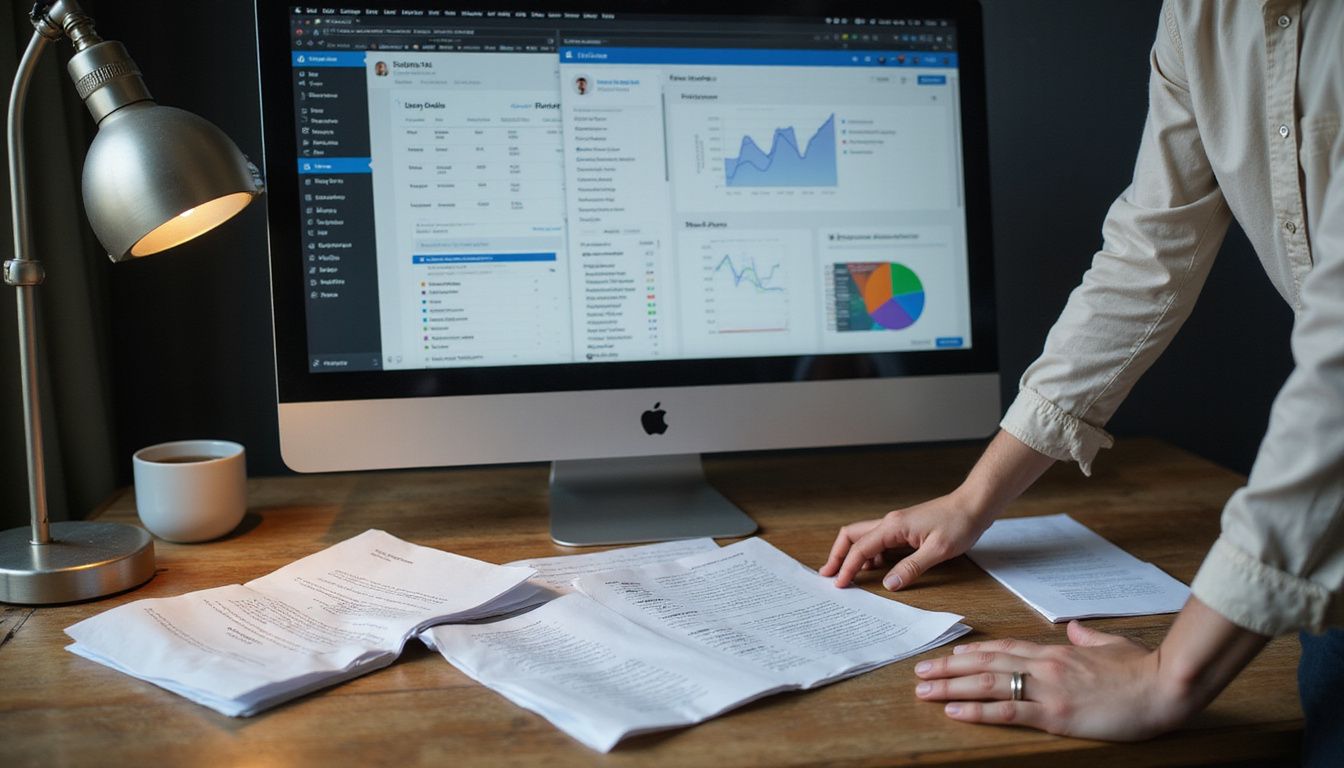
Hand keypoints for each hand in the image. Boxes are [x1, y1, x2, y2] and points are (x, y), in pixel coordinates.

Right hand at [818, 491, 992, 589]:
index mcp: (893, 526)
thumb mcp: (937, 551)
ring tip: (851, 576)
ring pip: (864, 538)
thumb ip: (911, 568)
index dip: (847, 567)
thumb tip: (889, 584)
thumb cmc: (959, 524)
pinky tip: (878, 568)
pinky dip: (871, 554)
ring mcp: (896, 524)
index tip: (839, 584)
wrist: (974, 505)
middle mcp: (890, 522)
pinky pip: (879, 541)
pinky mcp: (904, 528)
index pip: (860, 548)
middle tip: (830, 575)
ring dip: (854, 555)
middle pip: (852, 536)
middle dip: (838, 555)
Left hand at [912, 622, 1191, 739]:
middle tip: (919, 670)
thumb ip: (1088, 636)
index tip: (951, 654)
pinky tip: (953, 709)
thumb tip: (1074, 628)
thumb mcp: (1111, 644)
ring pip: (987, 683)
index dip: (974, 652)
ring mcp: (1048, 689)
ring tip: (923, 689)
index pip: (1005, 648)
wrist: (1164, 686)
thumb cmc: (1143, 668)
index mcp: (1057, 651)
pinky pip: (1007, 710)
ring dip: (949, 685)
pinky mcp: (1055, 714)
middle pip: (986, 663)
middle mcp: (1045, 666)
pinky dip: (976, 709)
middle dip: (948, 667)